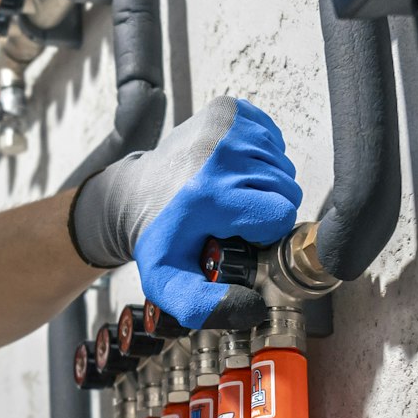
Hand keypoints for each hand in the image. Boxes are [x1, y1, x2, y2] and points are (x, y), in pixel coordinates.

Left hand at [70, 97, 300, 327]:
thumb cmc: (156, 235)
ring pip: (281, 165)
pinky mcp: (228, 109)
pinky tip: (232, 170)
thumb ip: (203, 307)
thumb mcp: (168, 281)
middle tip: (231, 216)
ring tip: (229, 193)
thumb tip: (250, 308)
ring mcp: (224, 126)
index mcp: (207, 195)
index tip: (238, 234)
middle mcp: (217, 154)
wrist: (132, 194)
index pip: (278, 216)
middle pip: (285, 189)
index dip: (263, 232)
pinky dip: (260, 155)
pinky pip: (272, 138)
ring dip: (263, 183)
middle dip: (266, 208)